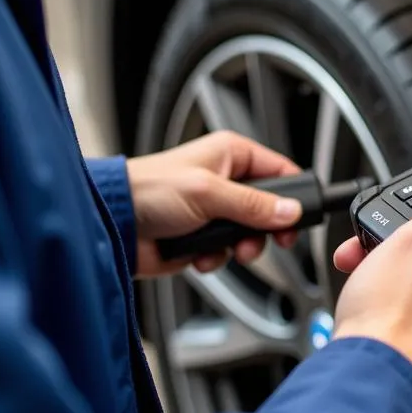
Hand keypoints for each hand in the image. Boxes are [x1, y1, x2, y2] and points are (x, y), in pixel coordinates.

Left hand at [127, 131, 303, 277]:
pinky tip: (199, 253)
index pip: (280, 170)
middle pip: (269, 207)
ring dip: (241, 247)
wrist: (112, 223)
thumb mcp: (209, 193)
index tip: (299, 216)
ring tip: (227, 248)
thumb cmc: (147, 190)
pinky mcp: (202, 236)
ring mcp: (214, 210)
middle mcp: (225, 180)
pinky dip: (217, 257)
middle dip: (266, 228)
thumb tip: (291, 211)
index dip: (293, 194)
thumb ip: (254, 204)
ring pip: (250, 233)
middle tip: (269, 239)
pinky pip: (226, 251)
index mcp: (230, 155)